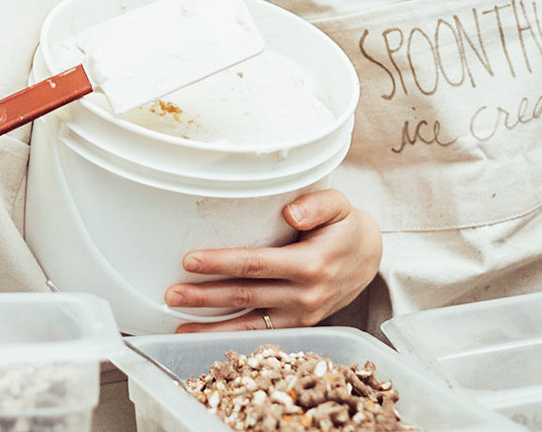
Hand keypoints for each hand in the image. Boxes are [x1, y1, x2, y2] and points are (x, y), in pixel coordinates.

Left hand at [165, 190, 380, 332]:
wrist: (370, 259)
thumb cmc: (347, 228)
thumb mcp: (341, 206)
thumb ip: (318, 204)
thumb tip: (291, 213)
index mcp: (311, 265)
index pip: (256, 264)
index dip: (221, 263)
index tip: (190, 261)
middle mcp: (304, 295)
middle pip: (245, 296)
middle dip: (205, 297)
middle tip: (171, 294)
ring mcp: (300, 315)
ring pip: (248, 324)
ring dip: (211, 327)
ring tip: (177, 326)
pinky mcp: (297, 326)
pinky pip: (260, 334)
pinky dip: (231, 337)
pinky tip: (204, 336)